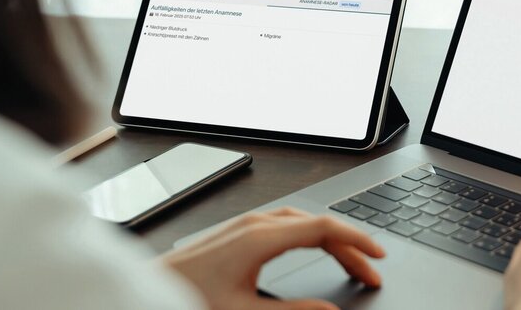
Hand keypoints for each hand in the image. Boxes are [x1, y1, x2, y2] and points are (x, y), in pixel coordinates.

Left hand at [163, 207, 384, 309]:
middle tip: (372, 272)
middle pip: (318, 225)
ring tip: (351, 263)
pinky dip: (312, 235)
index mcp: (260, 237)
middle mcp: (255, 224)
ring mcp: (246, 224)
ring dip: (331, 240)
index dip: (356, 240)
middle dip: (350, 247)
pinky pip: (287, 223)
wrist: (143, 291)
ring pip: (304, 222)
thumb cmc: (186, 298)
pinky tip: (315, 249)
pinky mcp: (238, 231)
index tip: (378, 254)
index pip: (323, 228)